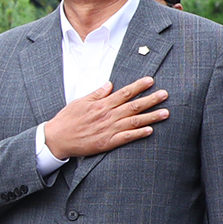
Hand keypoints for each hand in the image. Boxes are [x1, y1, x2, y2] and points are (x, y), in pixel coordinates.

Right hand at [42, 76, 167, 159]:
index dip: (138, 86)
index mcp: (101, 104)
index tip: (151, 81)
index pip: (124, 93)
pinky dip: (139, 134)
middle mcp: (107, 116)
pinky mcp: (107, 142)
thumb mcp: (79, 102)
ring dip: (151, 117)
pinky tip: (150, 130)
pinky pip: (126, 138)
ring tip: (165, 113)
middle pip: (133, 106)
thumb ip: (96, 94)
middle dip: (151, 99)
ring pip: (134, 121)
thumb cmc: (66, 120)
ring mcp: (108, 130)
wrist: (56, 139)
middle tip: (165, 94)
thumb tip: (109, 84)